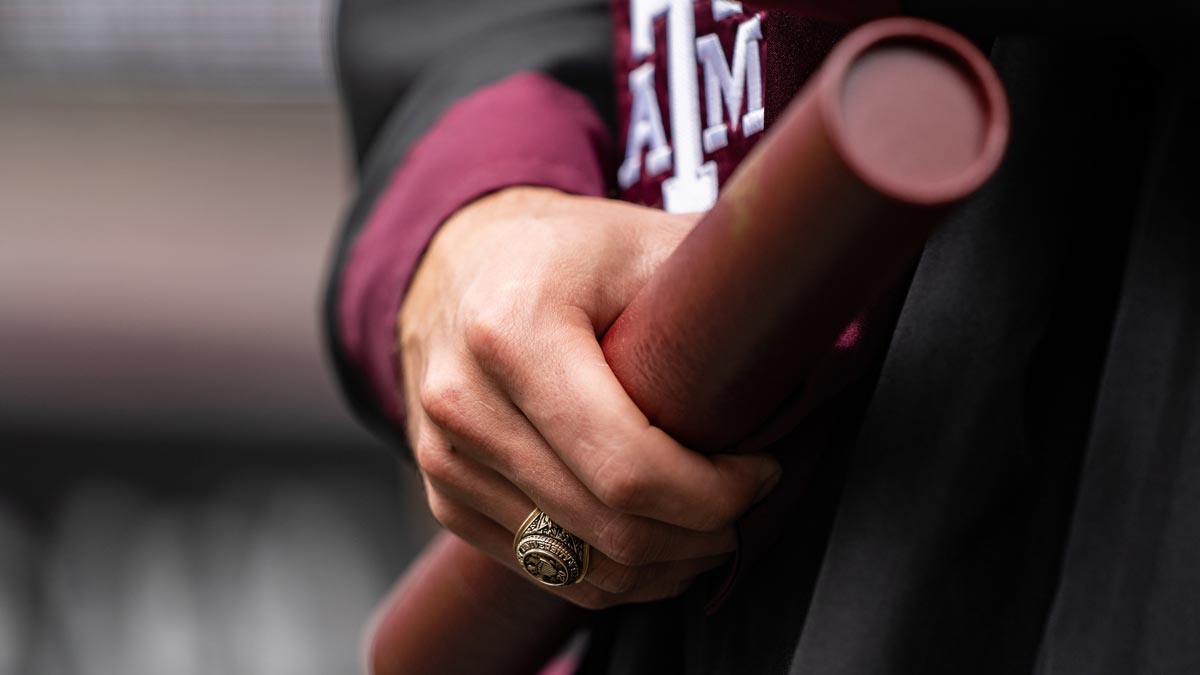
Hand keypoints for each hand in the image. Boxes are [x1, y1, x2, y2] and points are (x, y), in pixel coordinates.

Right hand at [399, 187, 781, 608]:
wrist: (457, 264)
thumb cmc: (562, 253)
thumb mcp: (643, 238)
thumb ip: (722, 272)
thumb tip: (817, 297)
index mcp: (514, 334)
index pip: (629, 466)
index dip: (714, 493)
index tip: (759, 471)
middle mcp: (465, 403)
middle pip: (608, 526)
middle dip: (699, 534)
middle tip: (743, 507)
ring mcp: (445, 457)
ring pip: (578, 563)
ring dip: (662, 564)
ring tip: (707, 529)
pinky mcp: (445, 494)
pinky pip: (541, 568)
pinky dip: (609, 572)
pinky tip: (652, 542)